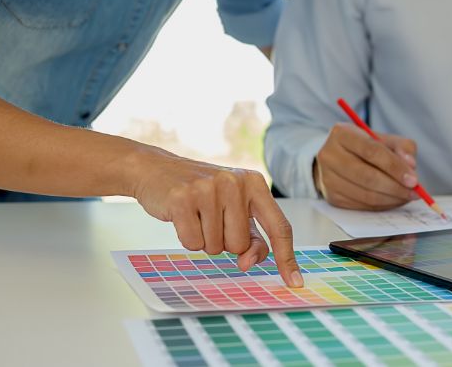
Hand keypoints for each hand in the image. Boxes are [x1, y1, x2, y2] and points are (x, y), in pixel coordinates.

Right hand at [131, 147, 302, 286]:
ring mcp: (209, 189)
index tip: (295, 281)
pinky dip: (187, 238)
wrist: (156, 169)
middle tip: (210, 217)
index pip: (279, 226)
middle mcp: (235, 183)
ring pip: (216, 247)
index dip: (287, 257)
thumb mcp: (234, 207)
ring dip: (204, 239)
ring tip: (196, 214)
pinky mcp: (183, 199)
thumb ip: (252, 236)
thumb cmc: (200, 191)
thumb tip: (249, 262)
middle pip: (240, 245)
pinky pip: (192, 243)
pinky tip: (182, 216)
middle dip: (223, 241)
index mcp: (255, 183)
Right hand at [314, 123, 418, 210]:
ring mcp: (328, 178)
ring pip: (365, 194)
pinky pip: (362, 205)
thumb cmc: (366, 147)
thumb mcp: (385, 139)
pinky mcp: (332, 197)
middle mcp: (329, 155)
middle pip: (367, 176)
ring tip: (407, 196)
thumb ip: (402, 147)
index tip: (414, 180)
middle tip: (414, 192)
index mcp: (342, 134)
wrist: (341, 159)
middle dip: (395, 187)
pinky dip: (382, 205)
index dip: (394, 167)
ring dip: (391, 199)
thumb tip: (410, 165)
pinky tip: (393, 200)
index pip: (371, 151)